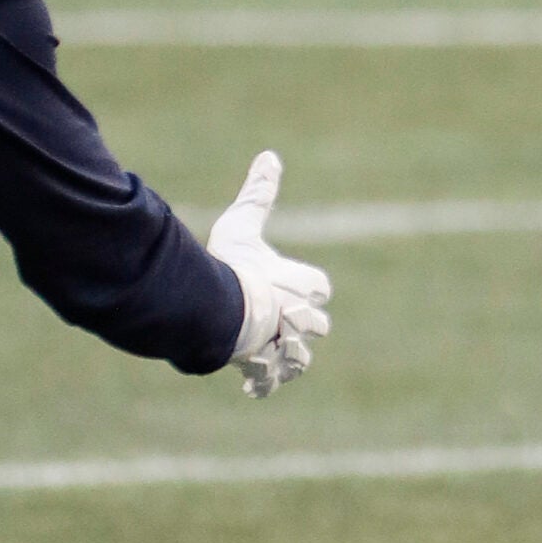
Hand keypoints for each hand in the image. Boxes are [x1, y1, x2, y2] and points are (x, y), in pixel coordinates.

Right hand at [206, 151, 332, 397]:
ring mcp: (281, 346)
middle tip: (280, 318)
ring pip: (300, 360)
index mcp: (298, 284)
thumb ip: (258, 193)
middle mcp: (296, 318)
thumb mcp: (243, 223)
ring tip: (271, 353)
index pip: (321, 286)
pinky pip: (268, 382)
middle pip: (318, 326)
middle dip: (303, 324)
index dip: (311, 286)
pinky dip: (262, 385)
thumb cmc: (232, 264)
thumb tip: (270, 155)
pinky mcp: (262, 368)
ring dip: (289, 357)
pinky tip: (253, 387)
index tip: (295, 284)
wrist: (220, 308)